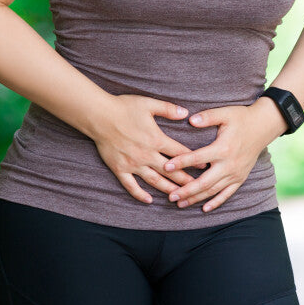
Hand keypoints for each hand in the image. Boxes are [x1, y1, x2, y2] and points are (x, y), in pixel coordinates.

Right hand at [90, 94, 207, 203]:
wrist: (99, 116)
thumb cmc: (123, 107)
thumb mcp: (148, 104)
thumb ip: (168, 109)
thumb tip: (186, 113)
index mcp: (156, 139)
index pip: (180, 153)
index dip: (193, 160)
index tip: (204, 167)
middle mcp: (147, 155)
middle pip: (171, 171)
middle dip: (186, 180)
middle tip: (198, 188)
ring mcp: (133, 164)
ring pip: (154, 181)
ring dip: (168, 189)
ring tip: (179, 197)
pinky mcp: (120, 169)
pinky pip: (131, 186)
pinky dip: (140, 194)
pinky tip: (149, 200)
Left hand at [161, 97, 286, 211]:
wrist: (264, 126)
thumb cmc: (241, 118)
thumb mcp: (225, 113)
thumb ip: (207, 117)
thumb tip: (190, 120)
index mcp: (223, 148)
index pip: (198, 158)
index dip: (181, 162)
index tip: (166, 166)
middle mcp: (229, 165)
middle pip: (204, 182)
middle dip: (186, 190)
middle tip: (170, 196)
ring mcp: (235, 174)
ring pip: (213, 190)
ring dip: (196, 198)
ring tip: (180, 204)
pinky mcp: (240, 178)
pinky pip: (227, 194)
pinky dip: (216, 202)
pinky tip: (204, 209)